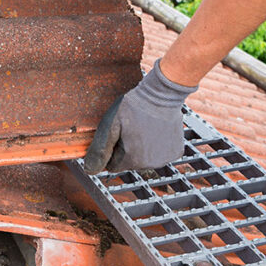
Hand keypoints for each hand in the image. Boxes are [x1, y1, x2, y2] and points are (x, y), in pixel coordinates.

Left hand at [83, 60, 197, 173]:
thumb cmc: (134, 107)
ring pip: (145, 159)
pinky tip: (156, 130)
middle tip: (131, 129)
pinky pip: (160, 153)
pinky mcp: (176, 152)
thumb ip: (99, 151)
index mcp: (132, 160)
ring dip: (142, 148)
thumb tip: (90, 170)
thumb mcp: (110, 126)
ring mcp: (165, 158)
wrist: (162, 94)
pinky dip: (157, 145)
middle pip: (130, 162)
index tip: (118, 134)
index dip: (112, 150)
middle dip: (127, 149)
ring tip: (144, 127)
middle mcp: (150, 164)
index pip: (113, 165)